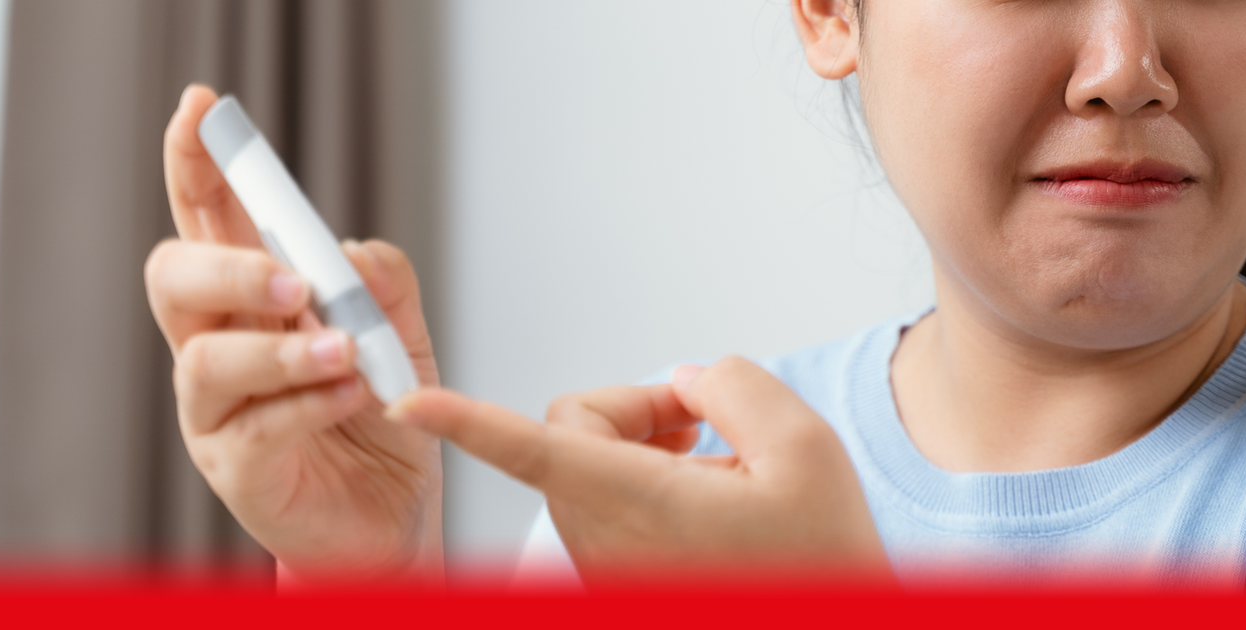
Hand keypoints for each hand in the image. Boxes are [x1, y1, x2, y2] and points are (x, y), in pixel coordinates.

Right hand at [144, 84, 443, 583]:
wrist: (396, 518)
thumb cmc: (382, 417)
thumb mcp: (401, 337)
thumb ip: (382, 285)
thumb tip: (348, 251)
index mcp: (249, 300)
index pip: (206, 218)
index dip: (197, 163)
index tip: (202, 109)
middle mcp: (216, 347)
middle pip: (173, 278)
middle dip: (226, 265)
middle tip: (292, 280)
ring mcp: (215, 412)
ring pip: (206, 360)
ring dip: (281, 349)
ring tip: (344, 351)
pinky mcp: (235, 470)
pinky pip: (254, 427)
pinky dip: (308, 403)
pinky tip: (351, 395)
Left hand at [385, 357, 890, 585]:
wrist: (837, 626)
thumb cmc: (823, 562)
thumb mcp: (806, 449)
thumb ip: (735, 387)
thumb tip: (685, 381)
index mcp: (639, 505)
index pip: (529, 450)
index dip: (466, 421)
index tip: (408, 404)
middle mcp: (605, 541)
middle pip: (571, 432)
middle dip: (631, 408)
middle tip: (703, 420)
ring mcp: (611, 568)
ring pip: (588, 470)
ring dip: (645, 447)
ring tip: (720, 468)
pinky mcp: (622, 583)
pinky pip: (608, 510)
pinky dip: (649, 485)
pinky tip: (713, 500)